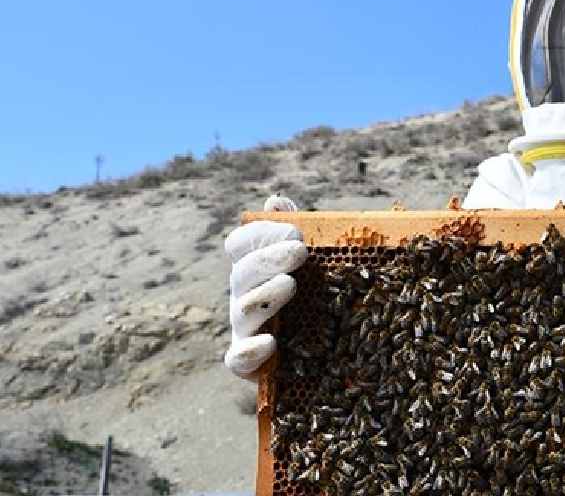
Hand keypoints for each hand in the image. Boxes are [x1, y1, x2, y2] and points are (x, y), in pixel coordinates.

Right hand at [223, 194, 307, 378]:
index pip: (240, 244)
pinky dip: (250, 351)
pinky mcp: (250, 364)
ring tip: (290, 284)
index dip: (260, 233)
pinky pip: (238, 359)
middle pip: (242, 273)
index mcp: (255, 270)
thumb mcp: (314, 265)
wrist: (325, 357)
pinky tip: (271, 342)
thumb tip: (276, 200)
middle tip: (299, 250)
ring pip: (242, 312)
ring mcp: (245, 331)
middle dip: (268, 258)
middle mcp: (244, 297)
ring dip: (264, 295)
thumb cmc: (315, 301)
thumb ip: (295, 233)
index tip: (293, 229)